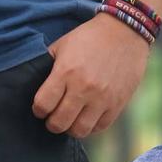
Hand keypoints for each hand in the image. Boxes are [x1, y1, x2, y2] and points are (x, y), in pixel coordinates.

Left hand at [32, 12, 150, 138]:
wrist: (126, 30)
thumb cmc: (89, 38)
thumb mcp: (63, 45)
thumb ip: (47, 67)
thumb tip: (35, 87)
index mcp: (66, 71)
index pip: (42, 105)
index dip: (38, 110)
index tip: (41, 107)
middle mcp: (84, 88)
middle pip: (59, 123)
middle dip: (52, 123)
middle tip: (54, 117)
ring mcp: (102, 98)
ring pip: (79, 131)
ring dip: (71, 128)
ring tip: (71, 119)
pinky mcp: (117, 104)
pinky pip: (98, 128)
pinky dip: (90, 126)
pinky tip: (87, 116)